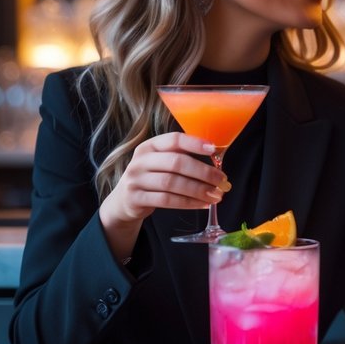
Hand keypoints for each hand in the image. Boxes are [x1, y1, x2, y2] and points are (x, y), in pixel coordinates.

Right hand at [98, 133, 228, 255]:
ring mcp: (136, 180)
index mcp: (149, 146)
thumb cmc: (151, 178)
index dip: (194, 143)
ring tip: (216, 195)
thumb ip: (180, 157)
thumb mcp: (159, 162)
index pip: (173, 139)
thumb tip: (215, 159)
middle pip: (176, 163)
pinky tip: (202, 204)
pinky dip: (188, 203)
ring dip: (198, 190)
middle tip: (221, 179)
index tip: (214, 149)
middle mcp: (141, 160)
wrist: (123, 201)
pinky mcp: (136, 198)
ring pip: (172, 183)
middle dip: (203, 171)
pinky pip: (167, 200)